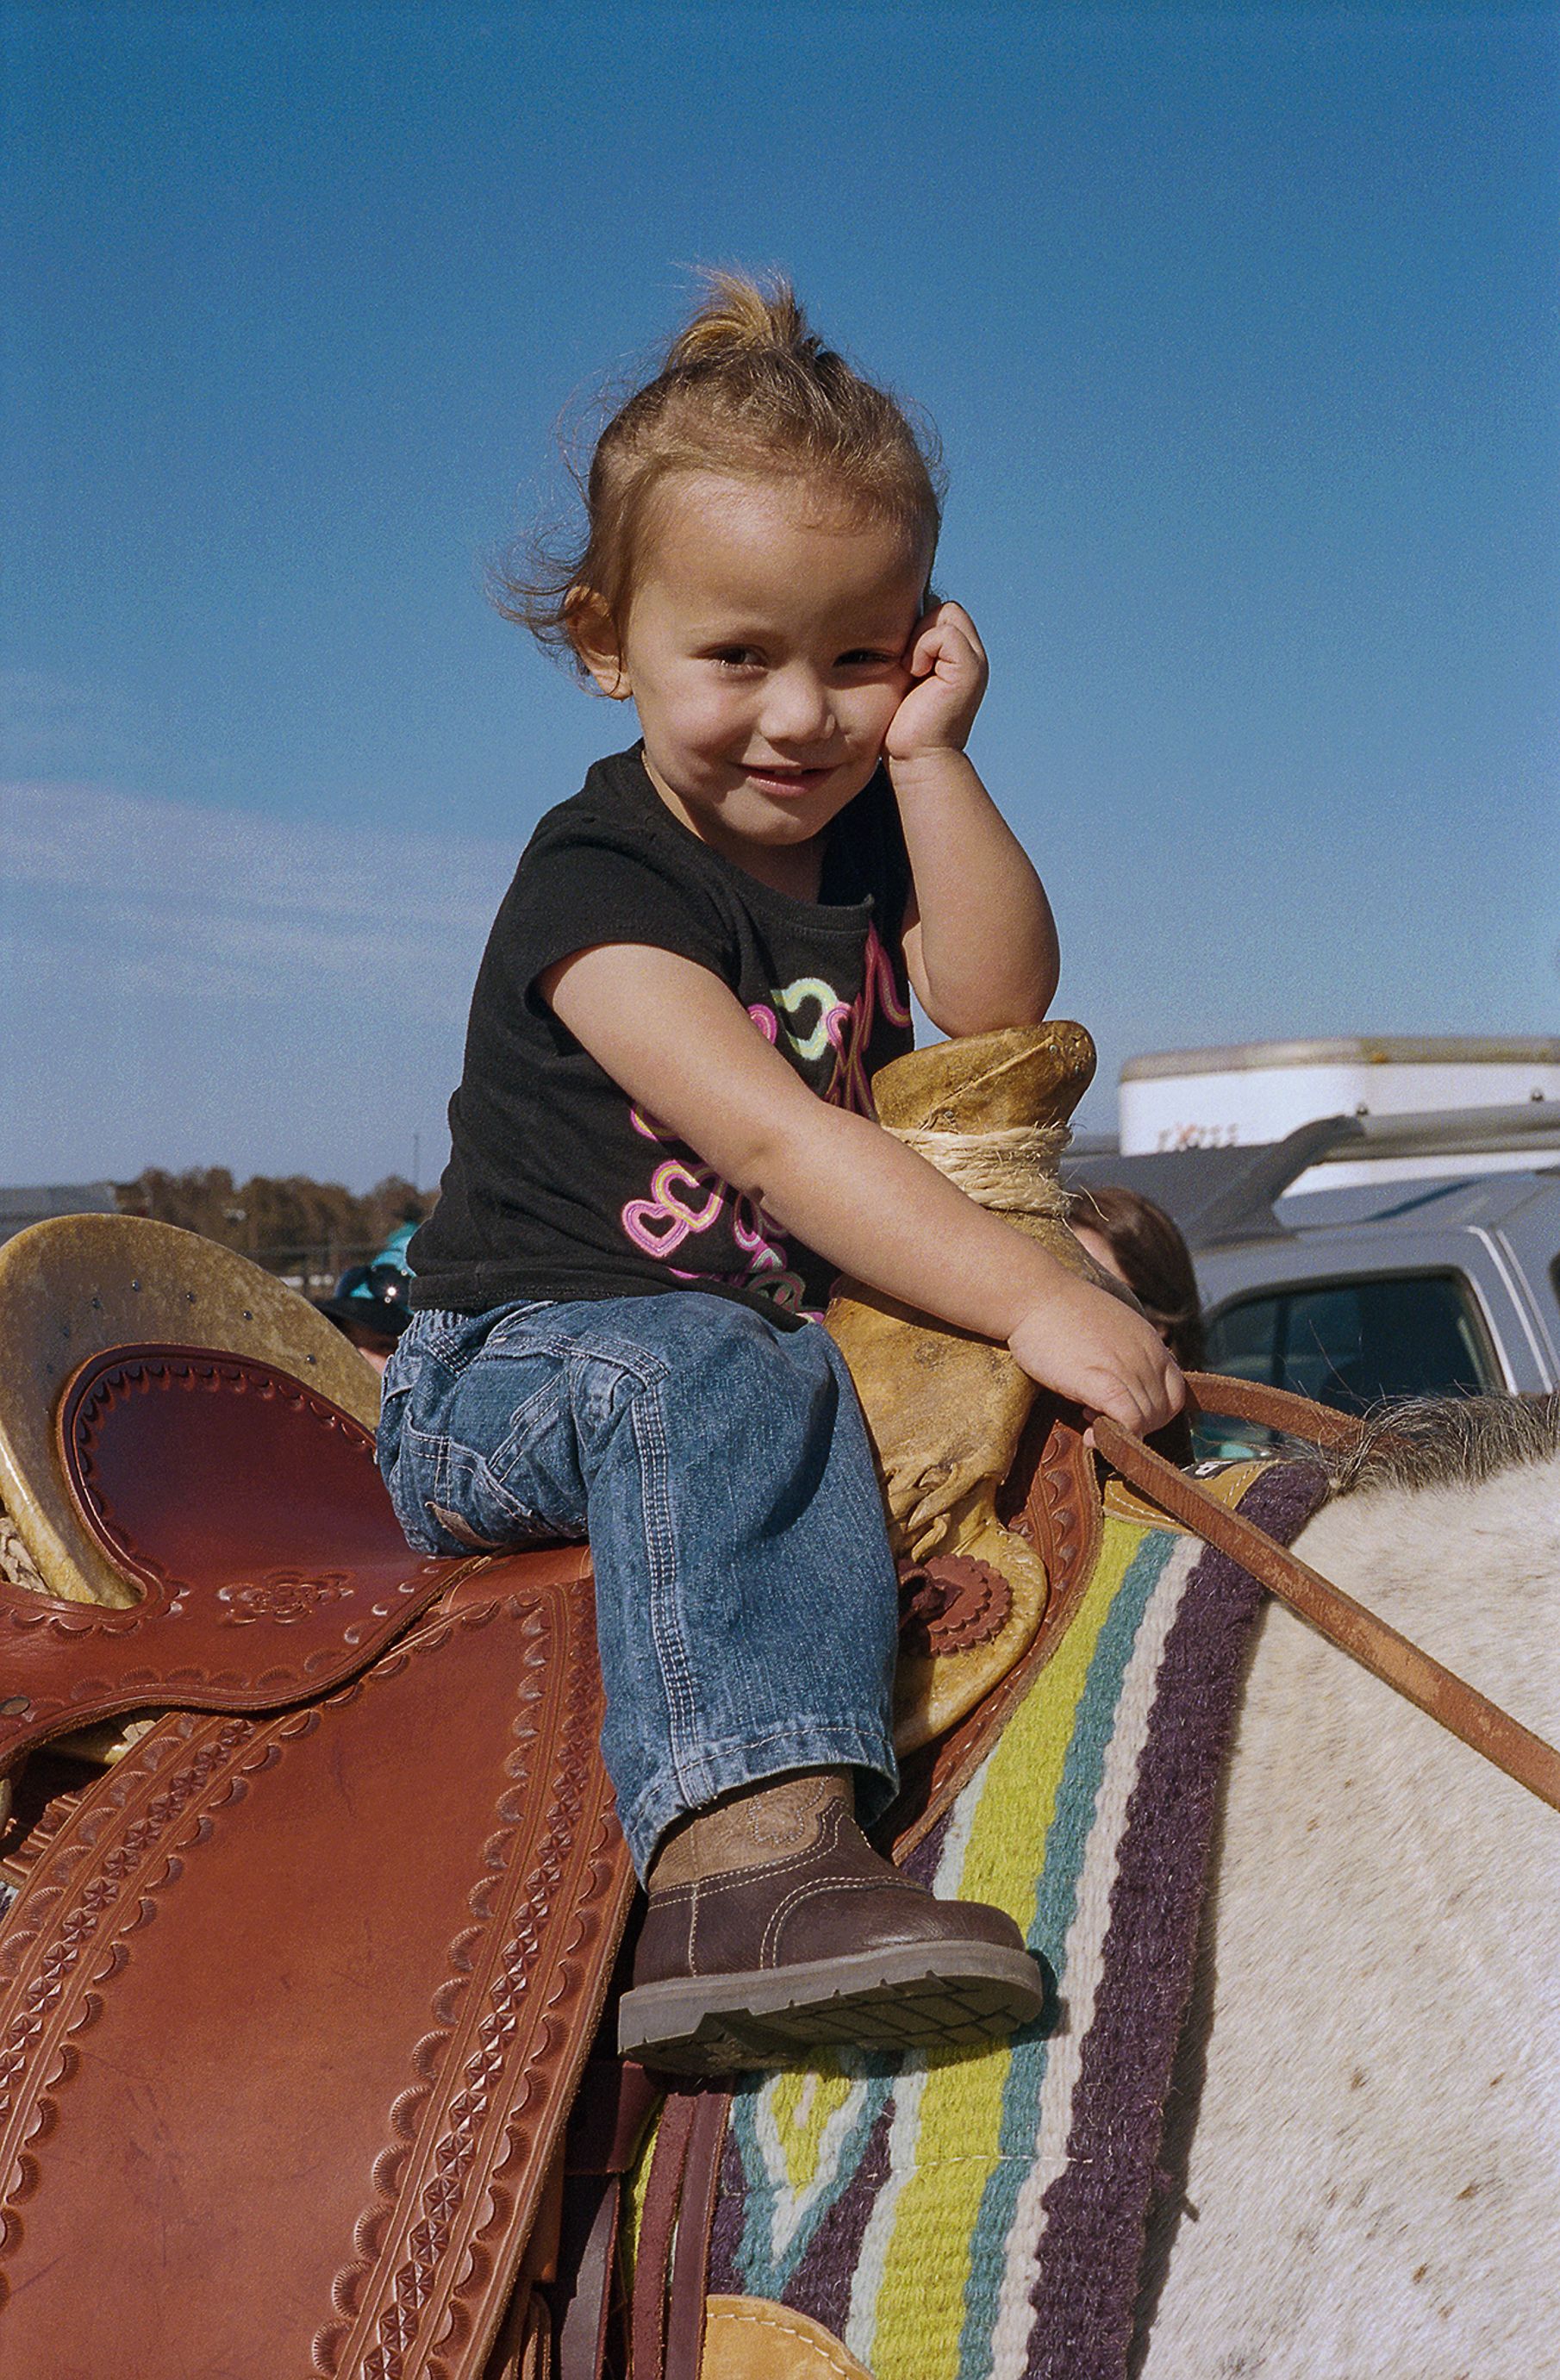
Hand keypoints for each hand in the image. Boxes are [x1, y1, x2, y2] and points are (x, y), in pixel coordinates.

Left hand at [884, 601, 988, 764]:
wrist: (917, 758)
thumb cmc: (902, 724)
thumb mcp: (904, 674)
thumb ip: (911, 645)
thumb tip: (897, 612)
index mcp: (958, 654)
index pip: (940, 609)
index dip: (917, 624)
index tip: (903, 658)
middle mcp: (971, 654)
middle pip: (944, 606)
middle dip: (918, 626)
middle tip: (907, 663)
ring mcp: (974, 660)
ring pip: (945, 612)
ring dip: (919, 637)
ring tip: (911, 669)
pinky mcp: (969, 668)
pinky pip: (944, 633)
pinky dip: (922, 648)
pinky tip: (915, 673)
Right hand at [1007, 1273, 1185, 1436]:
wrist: (1034, 1294)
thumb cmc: (1061, 1312)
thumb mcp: (1111, 1327)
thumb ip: (1127, 1353)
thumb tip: (1124, 1384)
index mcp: (1151, 1343)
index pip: (1176, 1394)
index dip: (1154, 1412)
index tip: (1125, 1412)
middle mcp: (1147, 1357)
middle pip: (1162, 1412)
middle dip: (1134, 1426)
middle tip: (1099, 1416)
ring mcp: (1127, 1369)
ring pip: (1147, 1421)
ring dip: (1121, 1433)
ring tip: (1088, 1419)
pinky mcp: (1102, 1382)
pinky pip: (1128, 1423)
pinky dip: (1113, 1438)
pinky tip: (1090, 1436)